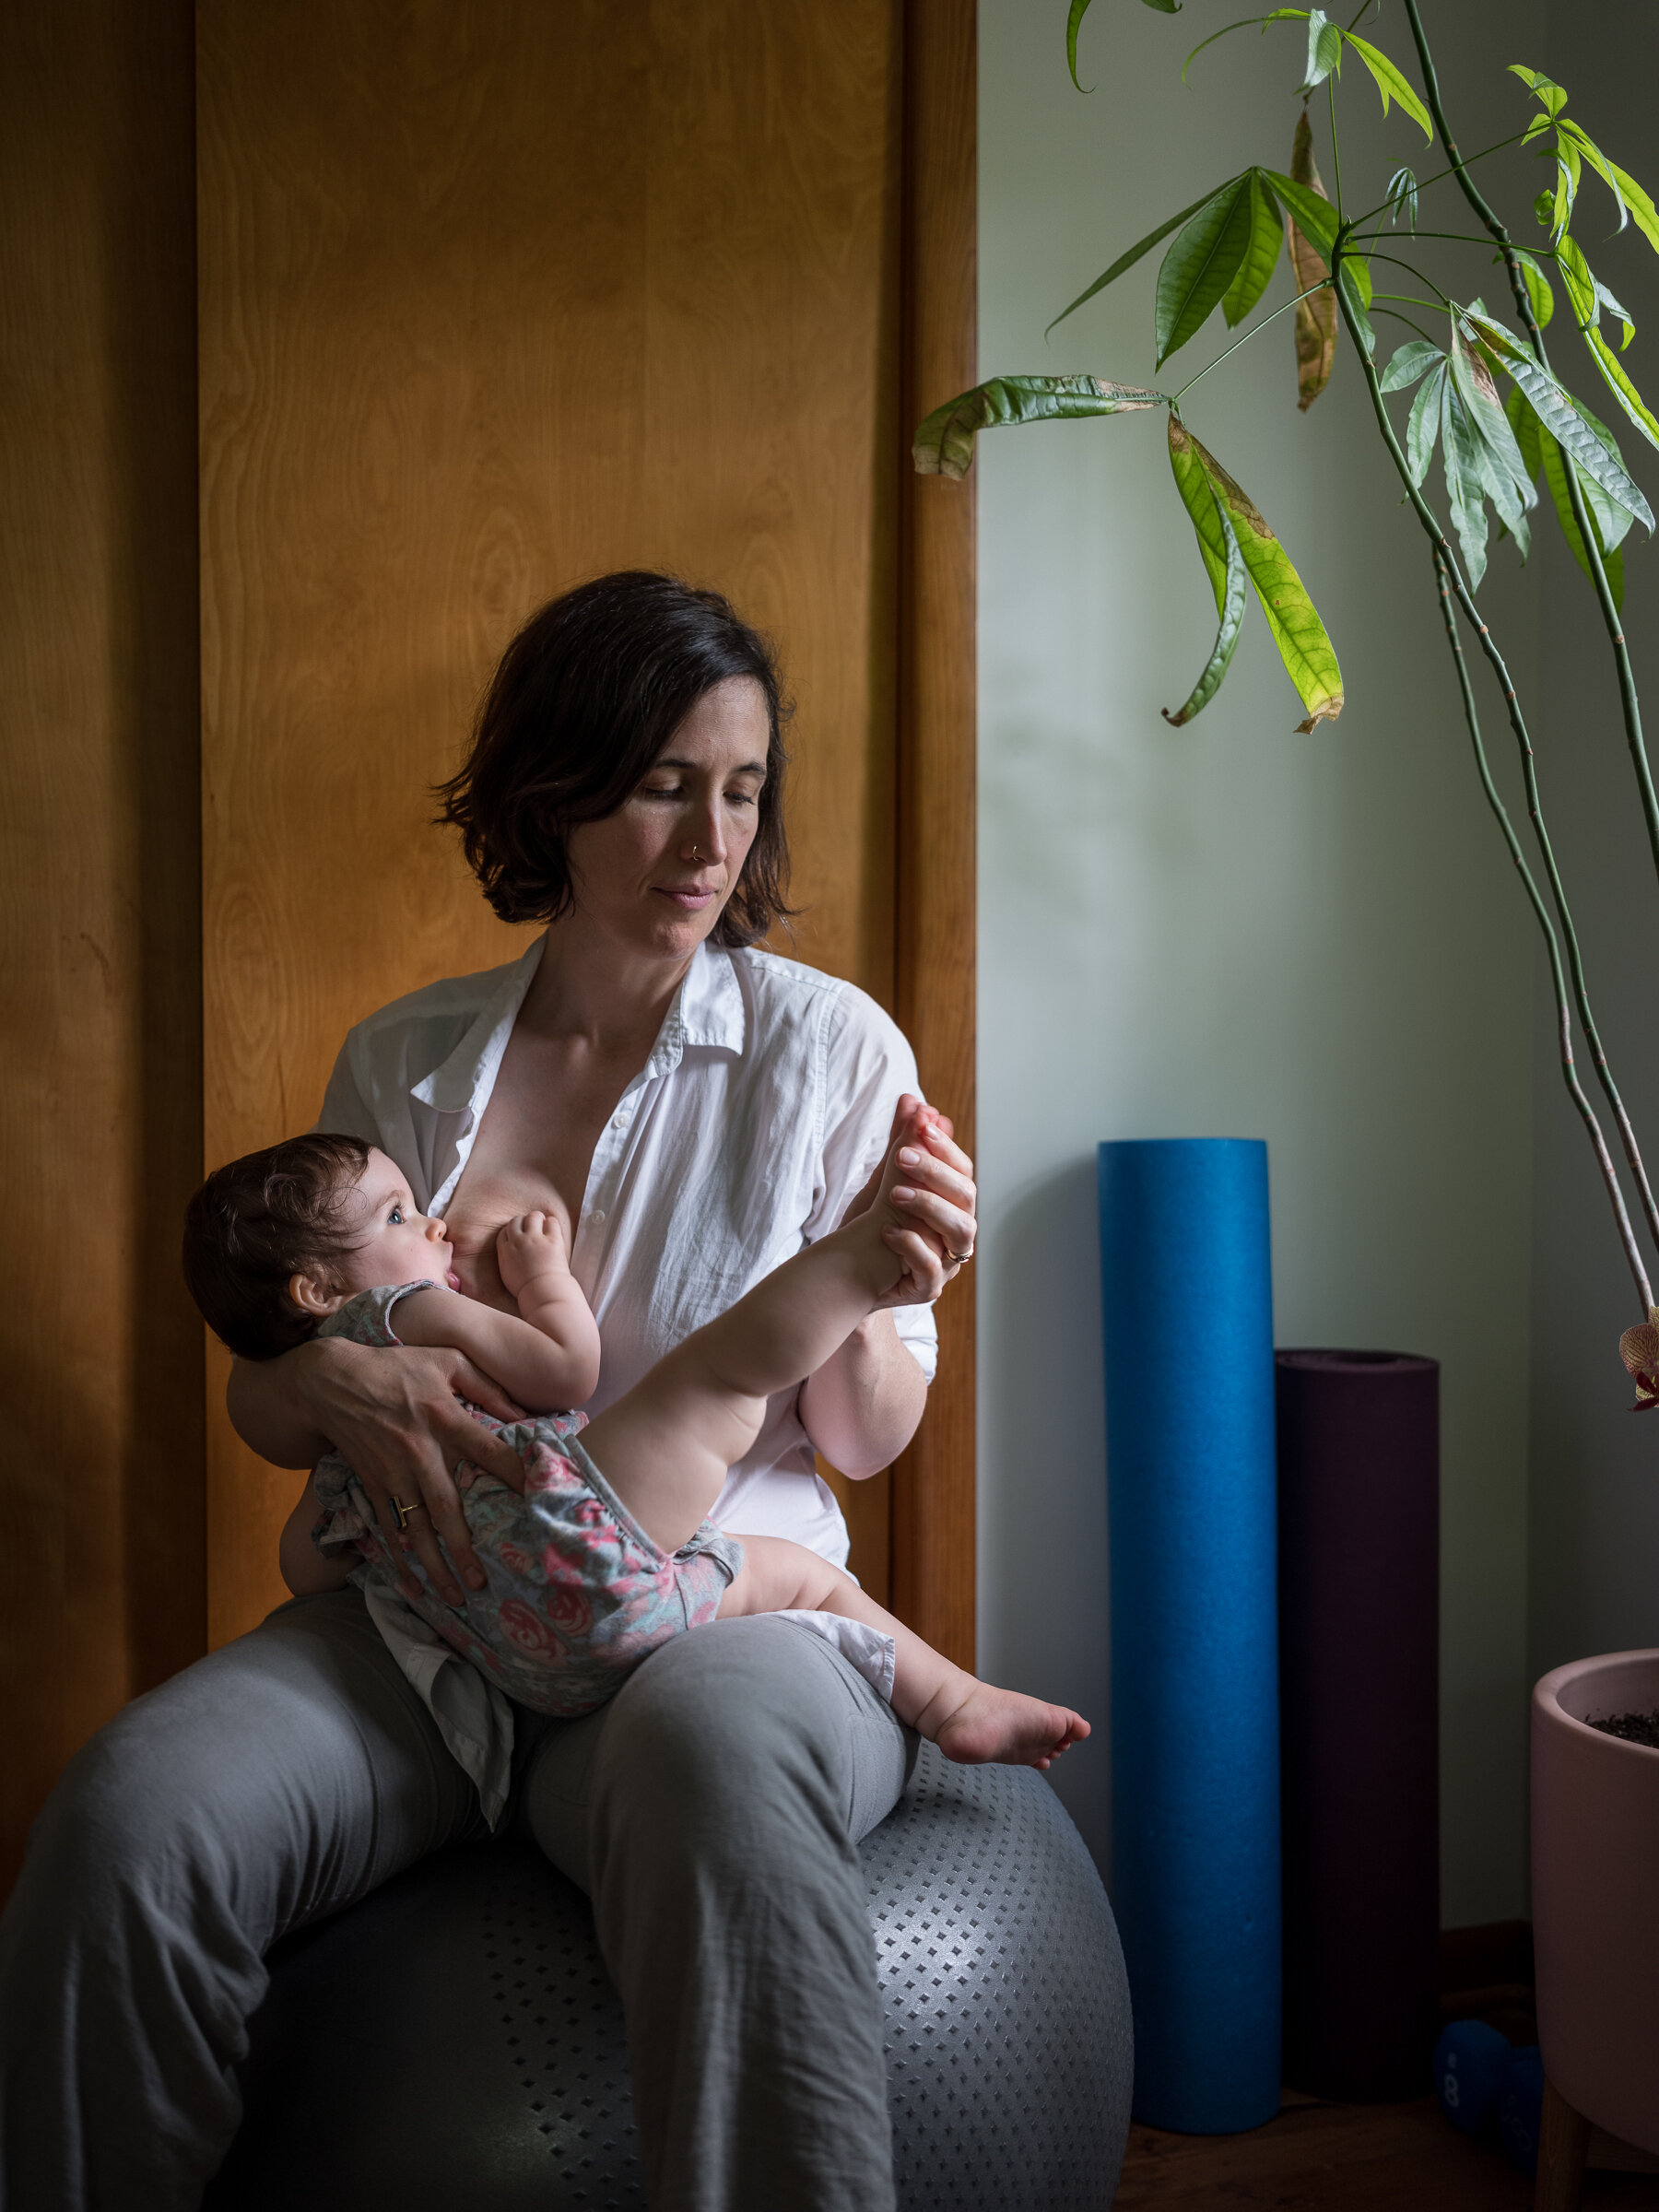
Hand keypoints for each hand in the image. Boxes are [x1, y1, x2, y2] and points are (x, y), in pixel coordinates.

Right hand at [296, 1337, 529, 1604]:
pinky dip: (400, 1558)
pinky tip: (413, 1584)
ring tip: (454, 1596)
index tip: (537, 1501)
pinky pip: (388, 1528)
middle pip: (447, 1508)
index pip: (488, 1451)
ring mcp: (393, 1473)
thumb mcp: (446, 1360)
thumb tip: (521, 1412)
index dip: (514, 1474)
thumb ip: (487, 1385)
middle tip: (483, 1582)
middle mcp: (419, 1452)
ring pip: (416, 1528)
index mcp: (444, 1417)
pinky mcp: (373, 1484)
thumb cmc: (396, 1368)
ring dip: (435, 1565)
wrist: (331, 1383)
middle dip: (465, 1549)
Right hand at [496, 1209, 569, 1300]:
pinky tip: (553, 1231)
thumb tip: (512, 1253)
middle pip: (516, 1221)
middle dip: (523, 1223)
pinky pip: (551, 1222)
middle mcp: (518, 1242)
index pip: (504, 1232)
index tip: (519, 1236)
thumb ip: (507, 1260)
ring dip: (538, 1219)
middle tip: (532, 1230)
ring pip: (533, 1216)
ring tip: (543, 1227)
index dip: (512, 1232)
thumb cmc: (527, 1290)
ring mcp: (535, 1240)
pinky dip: (552, 1223)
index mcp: (505, 1251)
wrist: (543, 1295)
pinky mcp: (552, 1240)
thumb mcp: (508, 1275)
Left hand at [844, 1095, 976, 1297]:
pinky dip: (914, 1248)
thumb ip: (900, 1143)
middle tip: (902, 1155)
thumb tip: (912, 1101)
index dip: (946, 1147)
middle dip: (936, 1172)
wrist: (851, 1276)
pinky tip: (888, 1232)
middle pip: (967, 1196)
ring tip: (895, 1193)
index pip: (963, 1170)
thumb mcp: (883, 1180)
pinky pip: (933, 1270)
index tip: (922, 1124)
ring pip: (962, 1232)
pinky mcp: (928, 1288)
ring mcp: (947, 1261)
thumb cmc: (873, 1226)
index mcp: (951, 1204)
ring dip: (930, 1207)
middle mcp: (957, 1231)